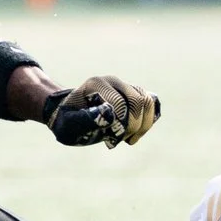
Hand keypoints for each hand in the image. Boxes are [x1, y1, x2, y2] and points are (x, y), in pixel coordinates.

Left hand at [43, 75, 158, 147]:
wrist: (69, 115)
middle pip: (138, 101)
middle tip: (120, 139)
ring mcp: (125, 86)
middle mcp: (112, 80)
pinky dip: (149, 120)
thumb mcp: (68, 125)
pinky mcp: (134, 94)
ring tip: (129, 137)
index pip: (120, 104)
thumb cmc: (68, 122)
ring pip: (148, 101)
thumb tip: (109, 114)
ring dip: (143, 124)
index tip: (109, 139)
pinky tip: (136, 131)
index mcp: (96, 84)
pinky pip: (152, 103)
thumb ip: (85, 120)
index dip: (120, 125)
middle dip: (133, 125)